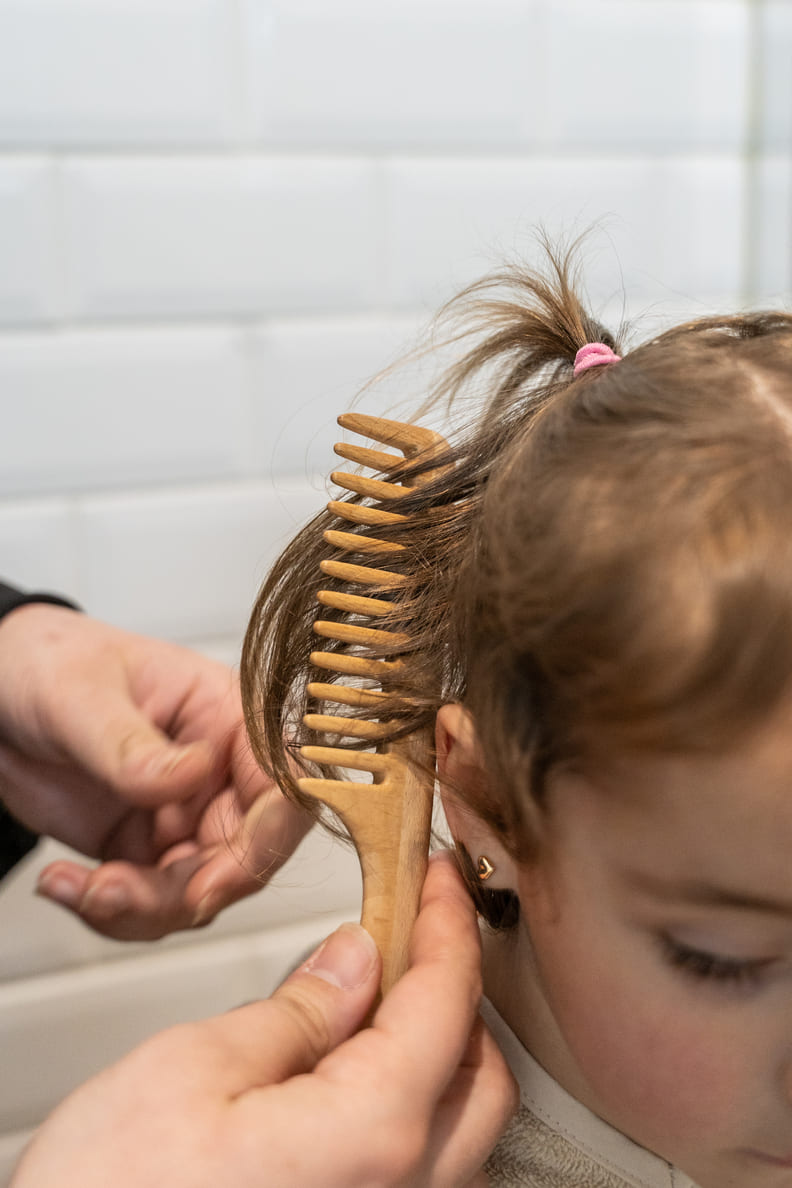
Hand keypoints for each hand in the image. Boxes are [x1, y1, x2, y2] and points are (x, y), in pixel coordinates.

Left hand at [0, 604, 310, 938]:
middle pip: (248, 855)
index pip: (285, 781)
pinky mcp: (145, 848)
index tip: (214, 879)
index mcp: (228, 716)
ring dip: (142, 909)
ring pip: (200, 891)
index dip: (269, 837)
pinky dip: (108, 910)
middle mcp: (219, 770)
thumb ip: (132, 744)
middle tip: (120, 896)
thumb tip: (189, 777)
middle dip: (189, 892)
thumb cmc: (51, 662)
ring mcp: (184, 813)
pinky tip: (64, 884)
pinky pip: (150, 903)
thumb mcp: (82, 694)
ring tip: (81, 888)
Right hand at [11, 854, 516, 1187]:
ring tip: (378, 1001)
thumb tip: (356, 962)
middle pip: (480, 1074)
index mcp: (370, 1135)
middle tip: (413, 934)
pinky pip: (423, 1175)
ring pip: (462, 1132)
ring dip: (439, 1054)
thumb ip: (295, 1012)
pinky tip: (355, 1079)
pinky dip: (413, 1110)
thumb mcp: (193, 1068)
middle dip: (456, 991)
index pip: (448, 1004)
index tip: (438, 881)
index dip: (448, 925)